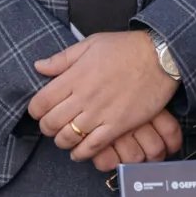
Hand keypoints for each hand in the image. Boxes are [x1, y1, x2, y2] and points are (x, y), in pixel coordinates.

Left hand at [28, 30, 177, 163]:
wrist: (160, 57)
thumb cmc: (126, 47)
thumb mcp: (91, 43)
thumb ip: (63, 58)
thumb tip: (39, 66)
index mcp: (74, 76)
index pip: (40, 102)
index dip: (35, 111)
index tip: (39, 111)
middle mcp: (84, 97)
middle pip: (51, 123)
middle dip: (47, 128)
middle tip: (51, 126)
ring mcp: (100, 113)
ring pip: (69, 137)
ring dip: (62, 141)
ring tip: (65, 137)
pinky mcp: (118, 125)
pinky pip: (92, 146)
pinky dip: (81, 153)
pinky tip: (79, 152)